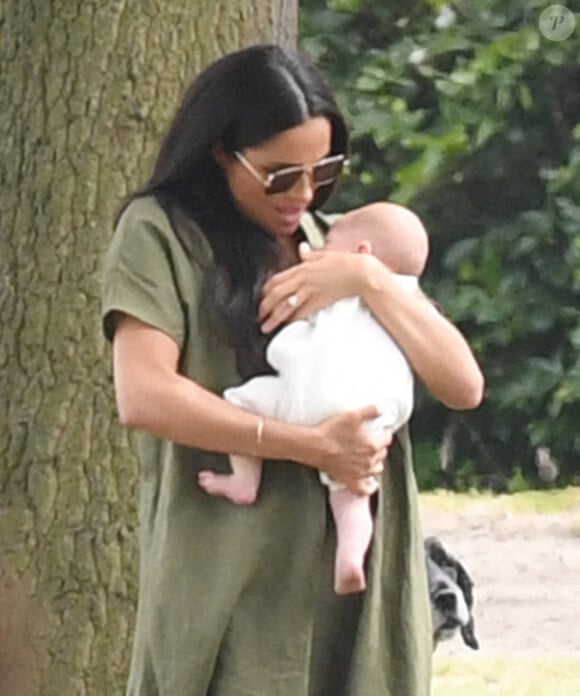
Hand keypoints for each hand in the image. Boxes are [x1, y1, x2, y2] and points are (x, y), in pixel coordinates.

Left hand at [259, 243, 378, 332]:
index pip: (277, 279)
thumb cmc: (346, 263)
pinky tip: (287, 325)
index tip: (262, 298)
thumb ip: (310, 253)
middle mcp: (303, 279)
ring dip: (274, 318)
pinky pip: (301, 312)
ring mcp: (310, 291)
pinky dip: (292, 320)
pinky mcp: (319, 301)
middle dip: (265, 307)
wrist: (360, 273)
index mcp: (302, 267)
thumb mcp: (325, 254)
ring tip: (267, 327)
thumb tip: (302, 248)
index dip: (266, 291)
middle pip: (277, 294)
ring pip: (286, 305)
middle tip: (260, 316)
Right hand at [313, 405, 392, 495]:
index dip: (385, 433)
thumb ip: (370, 411)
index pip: (387, 439)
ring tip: (372, 457)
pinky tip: (370, 484)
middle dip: (380, 446)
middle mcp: (368, 461)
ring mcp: (360, 472)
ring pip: (377, 469)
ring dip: (376, 462)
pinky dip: (369, 488)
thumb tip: (380, 410)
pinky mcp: (350, 480)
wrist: (315, 446)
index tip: (383, 431)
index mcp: (372, 445)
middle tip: (373, 441)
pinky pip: (364, 490)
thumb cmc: (331, 432)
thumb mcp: (352, 415)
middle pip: (382, 453)